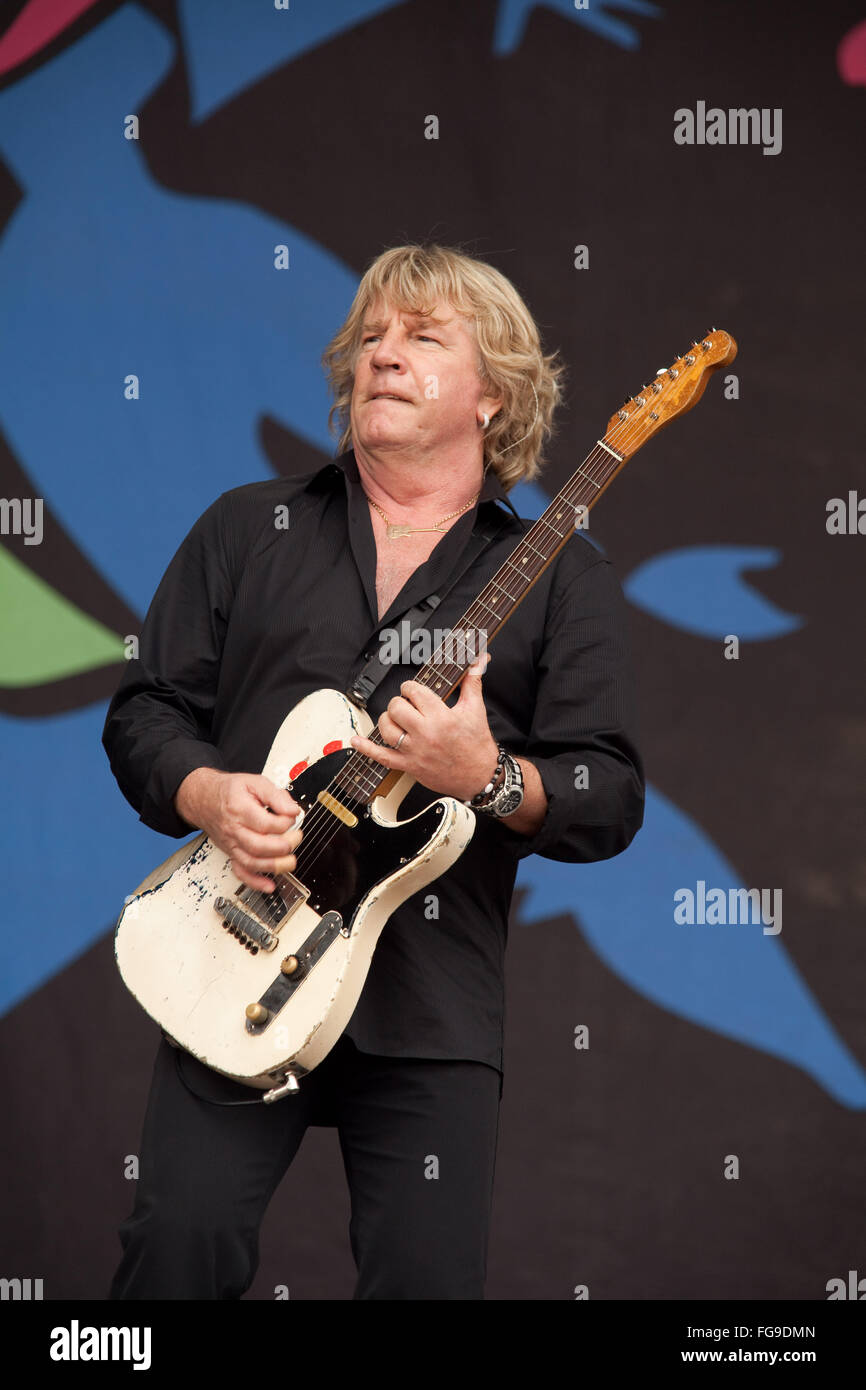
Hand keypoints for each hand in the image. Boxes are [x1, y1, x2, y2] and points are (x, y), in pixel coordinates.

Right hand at [173, 768, 301, 891]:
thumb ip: (276, 795)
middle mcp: (234, 829)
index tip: (292, 817)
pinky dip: (255, 882)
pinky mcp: (231, 853)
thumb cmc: (230, 791)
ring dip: (274, 866)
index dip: (284, 822)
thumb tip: (293, 810)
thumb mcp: (254, 782)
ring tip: (290, 862)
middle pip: (258, 846)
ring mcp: (231, 843)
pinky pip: (240, 872)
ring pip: (251, 862)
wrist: (204, 799)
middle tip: (296, 838)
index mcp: (239, 809)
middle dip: (282, 846)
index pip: (265, 823)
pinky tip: (269, 886)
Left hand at [349, 654, 499, 801]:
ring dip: (387, 719)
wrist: (479, 775)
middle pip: (397, 708)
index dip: (410, 688)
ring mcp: (415, 751)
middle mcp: (426, 733)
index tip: (413, 691)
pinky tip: (356, 740)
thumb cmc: (477, 744)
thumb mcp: (475, 709)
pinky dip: (366, 749)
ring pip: (387, 729)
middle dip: (399, 702)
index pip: (415, 692)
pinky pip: (382, 757)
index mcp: (441, 716)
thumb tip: (478, 660)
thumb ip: (473, 682)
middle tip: (407, 705)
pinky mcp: (409, 766)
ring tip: (395, 718)